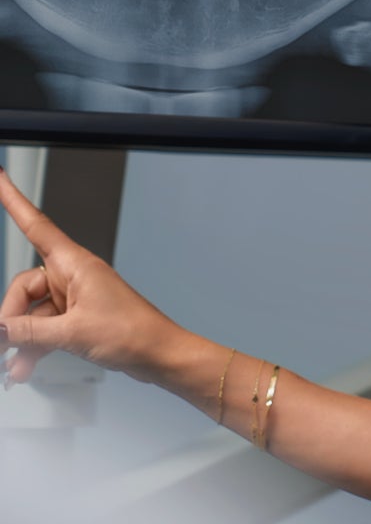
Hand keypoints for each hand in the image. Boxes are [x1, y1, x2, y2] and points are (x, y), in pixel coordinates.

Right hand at [0, 167, 180, 386]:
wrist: (158, 353)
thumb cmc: (132, 332)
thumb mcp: (71, 332)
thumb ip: (28, 331)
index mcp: (75, 264)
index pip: (36, 226)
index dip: (13, 201)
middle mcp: (73, 275)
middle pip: (24, 286)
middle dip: (11, 317)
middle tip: (6, 344)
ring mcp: (76, 296)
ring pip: (33, 310)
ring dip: (22, 338)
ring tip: (15, 366)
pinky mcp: (79, 316)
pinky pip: (45, 325)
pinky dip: (34, 344)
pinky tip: (25, 365)